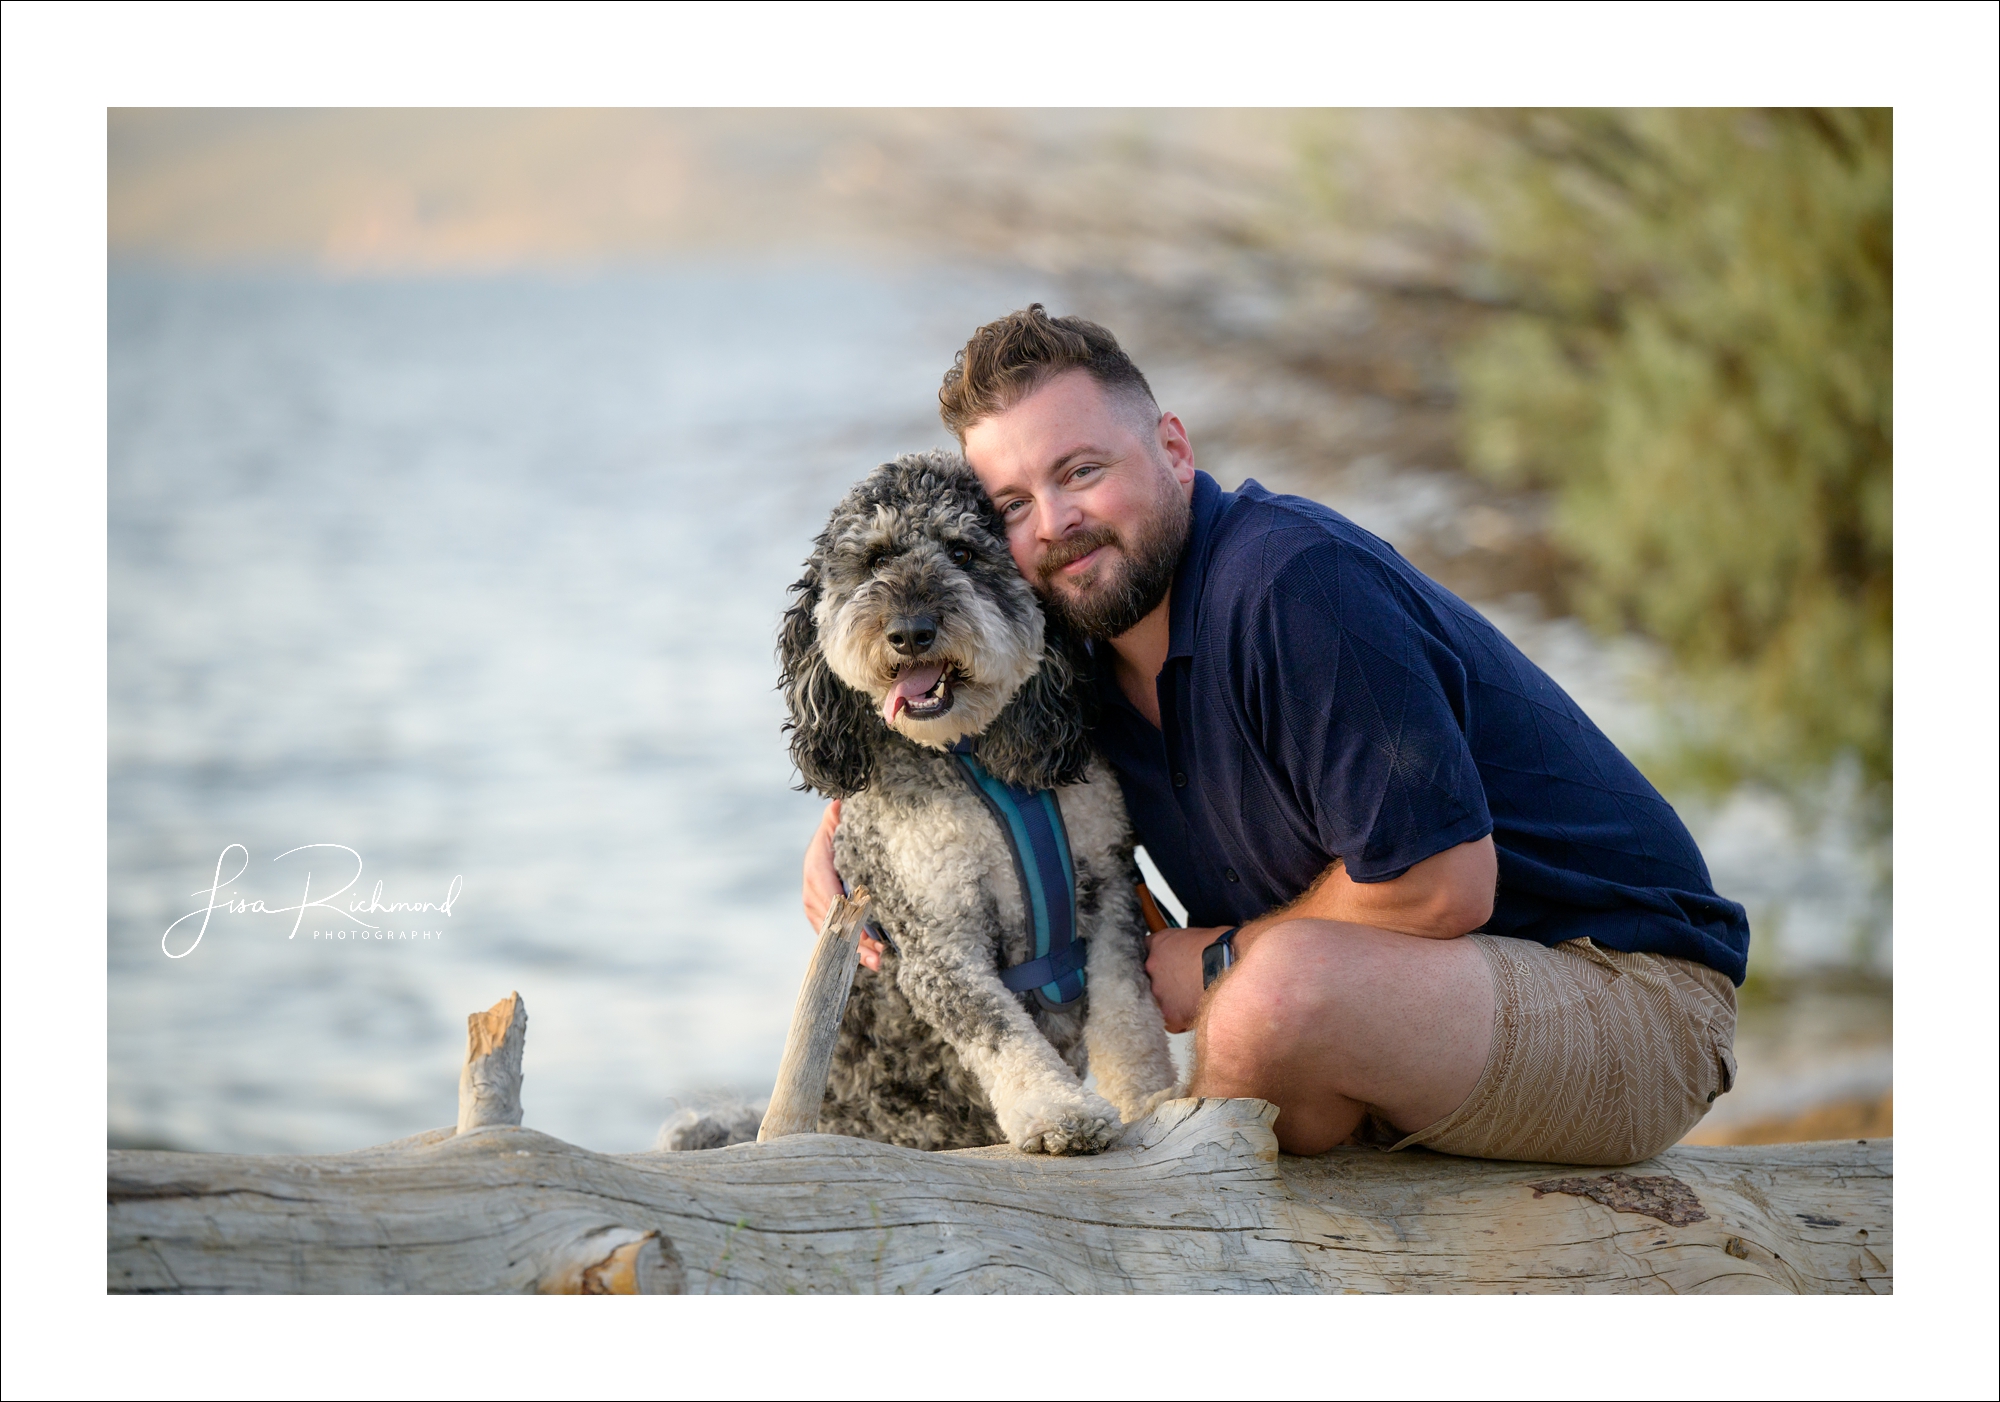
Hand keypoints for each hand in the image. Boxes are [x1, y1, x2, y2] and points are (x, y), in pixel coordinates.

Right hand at [802, 800, 887, 971]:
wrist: (832, 841)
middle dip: (852, 939)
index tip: (864, 928)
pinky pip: (835, 937)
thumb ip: (838, 817)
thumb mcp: (838, 822)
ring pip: (832, 934)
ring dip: (854, 949)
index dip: (845, 913)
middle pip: (830, 920)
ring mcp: (816, 907)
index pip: (827, 893)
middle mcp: (812, 890)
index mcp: (816, 866)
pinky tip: (871, 960)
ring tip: (878, 961)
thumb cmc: (840, 831)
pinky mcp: (825, 918)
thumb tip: (837, 805)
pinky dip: (852, 949)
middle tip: (877, 953)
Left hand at [1144, 925, 1226, 1033]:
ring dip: (1174, 1001)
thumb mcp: (1198, 936)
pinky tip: (1197, 1011)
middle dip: (1167, 982)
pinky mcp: (1170, 1014)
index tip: (1170, 963)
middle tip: (1187, 983)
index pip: (1149, 950)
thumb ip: (1184, 945)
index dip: (1162, 959)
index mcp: (1159, 944)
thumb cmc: (1223, 949)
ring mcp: (1159, 991)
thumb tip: (1189, 953)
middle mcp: (1153, 967)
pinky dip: (1182, 1019)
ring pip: (1161, 1000)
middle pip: (1152, 978)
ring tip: (1196, 998)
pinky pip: (1171, 1021)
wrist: (1232, 966)